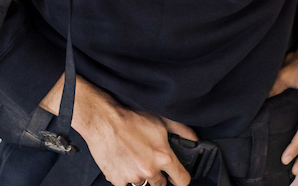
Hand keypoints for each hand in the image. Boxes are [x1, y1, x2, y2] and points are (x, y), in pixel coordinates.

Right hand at [73, 80, 198, 185]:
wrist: (103, 121)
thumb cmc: (130, 118)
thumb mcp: (161, 120)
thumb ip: (181, 131)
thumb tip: (194, 139)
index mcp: (163, 157)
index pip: (182, 180)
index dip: (181, 179)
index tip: (177, 178)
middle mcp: (150, 170)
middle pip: (160, 185)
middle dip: (158, 176)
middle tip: (149, 161)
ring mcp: (133, 177)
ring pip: (142, 183)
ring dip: (141, 175)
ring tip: (134, 159)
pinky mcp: (118, 180)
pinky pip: (126, 184)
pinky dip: (125, 176)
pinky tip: (123, 162)